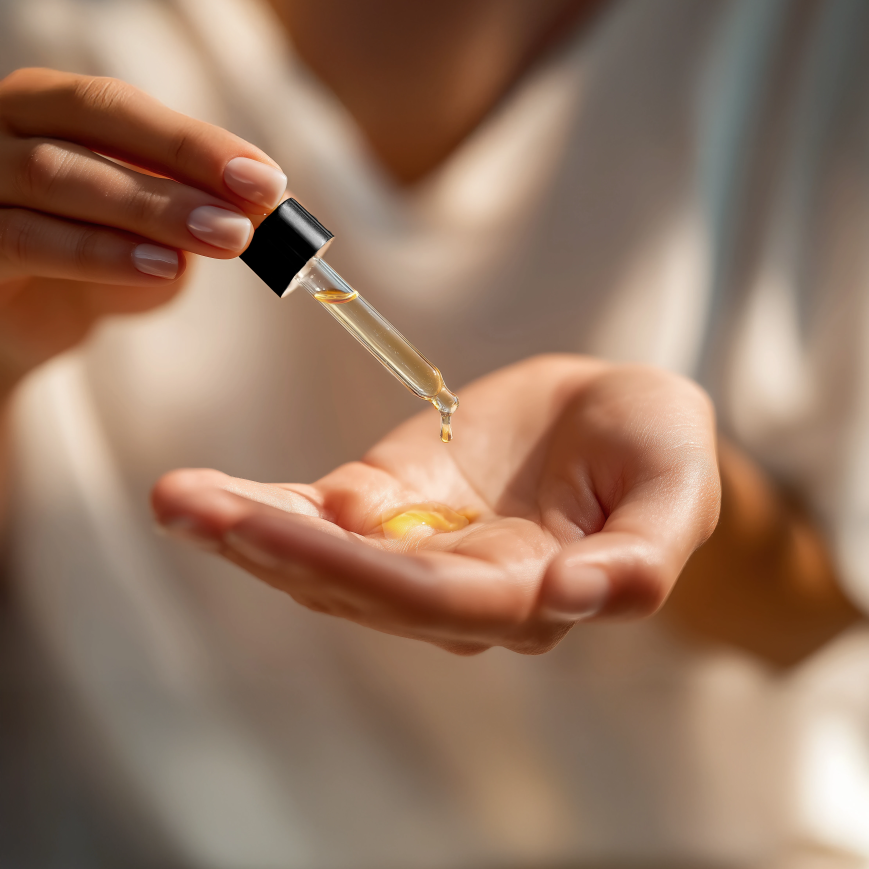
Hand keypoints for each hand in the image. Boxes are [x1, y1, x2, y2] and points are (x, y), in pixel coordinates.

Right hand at [0, 68, 286, 395]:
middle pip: (88, 121)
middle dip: (180, 163)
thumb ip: (201, 207)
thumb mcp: (159, 230)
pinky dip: (101, 253)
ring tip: (223, 240)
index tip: (266, 180)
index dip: (196, 139)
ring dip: (151, 209)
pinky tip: (162, 267)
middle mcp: (2, 127)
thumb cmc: (100, 258)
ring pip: (54, 177)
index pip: (120, 104)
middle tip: (248, 211)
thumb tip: (271, 203)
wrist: (31, 321)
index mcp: (49, 106)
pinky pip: (26, 240)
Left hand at [152, 355, 720, 654]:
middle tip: (191, 509)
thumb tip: (573, 599)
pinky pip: (319, 515)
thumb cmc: (656, 449)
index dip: (362, 570)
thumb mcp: (675, 488)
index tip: (287, 532)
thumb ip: (639, 555)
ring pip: (325, 558)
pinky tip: (205, 496)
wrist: (614, 418)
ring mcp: (416, 546)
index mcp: (532, 594)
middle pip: (360, 585)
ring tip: (179, 499)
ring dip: (248, 530)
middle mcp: (462, 588)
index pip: (440, 599)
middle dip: (276, 551)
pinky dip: (263, 507)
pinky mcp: (390, 502)